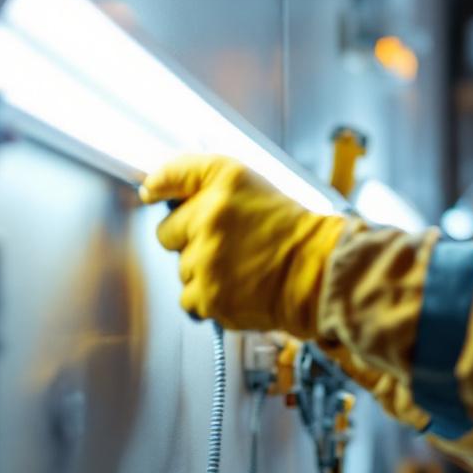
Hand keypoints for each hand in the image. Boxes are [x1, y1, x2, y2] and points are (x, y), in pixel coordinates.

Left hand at [139, 154, 346, 335]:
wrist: (319, 273)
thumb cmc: (292, 232)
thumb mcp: (253, 184)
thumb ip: (202, 179)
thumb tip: (153, 189)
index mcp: (225, 182)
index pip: (170, 175)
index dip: (160, 186)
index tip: (155, 193)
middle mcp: (211, 217)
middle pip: (167, 232)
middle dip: (189, 238)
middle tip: (225, 241)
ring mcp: (207, 259)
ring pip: (181, 268)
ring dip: (203, 270)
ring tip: (239, 265)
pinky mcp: (208, 295)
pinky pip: (189, 298)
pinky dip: (209, 297)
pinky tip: (236, 286)